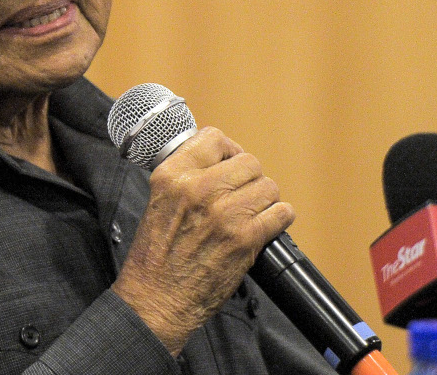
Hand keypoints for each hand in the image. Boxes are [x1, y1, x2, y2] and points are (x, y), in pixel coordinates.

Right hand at [111, 126, 294, 354]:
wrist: (156, 299)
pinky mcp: (245, 239)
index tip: (228, 164)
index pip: (214, 138)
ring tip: (250, 214)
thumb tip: (219, 159)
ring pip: (268, 186)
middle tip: (240, 196)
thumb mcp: (158, 200)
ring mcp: (224, 214)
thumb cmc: (155, 255)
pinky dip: (278, 219)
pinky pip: (281, 213)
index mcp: (172, 176)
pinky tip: (264, 227)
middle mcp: (199, 189)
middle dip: (248, 179)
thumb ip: (185, 176)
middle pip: (248, 162)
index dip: (227, 150)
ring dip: (264, 200)